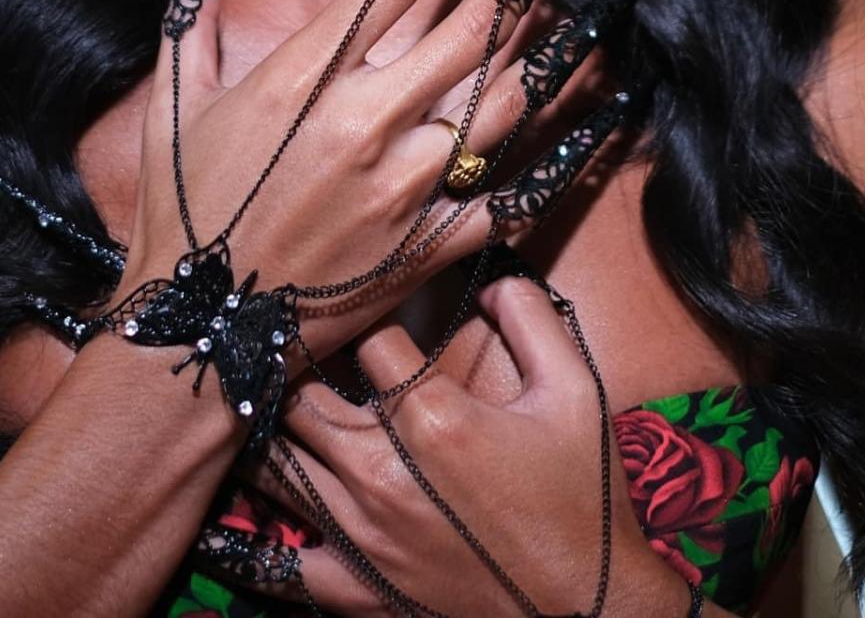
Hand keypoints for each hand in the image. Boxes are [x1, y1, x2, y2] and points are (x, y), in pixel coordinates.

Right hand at [122, 0, 552, 352]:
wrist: (197, 335)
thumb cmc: (183, 216)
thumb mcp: (174, 109)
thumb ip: (190, 31)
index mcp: (303, 77)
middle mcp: (364, 122)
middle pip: (464, 27)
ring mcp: (404, 187)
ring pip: (500, 102)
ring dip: (542, 50)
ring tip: (571, 10)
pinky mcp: (427, 246)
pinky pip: (510, 198)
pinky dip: (559, 161)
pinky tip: (600, 123)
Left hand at [224, 279, 687, 617]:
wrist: (589, 608)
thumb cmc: (582, 497)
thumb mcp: (575, 390)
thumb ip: (531, 316)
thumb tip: (490, 279)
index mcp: (431, 418)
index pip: (368, 339)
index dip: (372, 317)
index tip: (375, 312)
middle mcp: (382, 473)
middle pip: (300, 398)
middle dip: (301, 368)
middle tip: (305, 351)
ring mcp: (363, 536)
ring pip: (277, 468)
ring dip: (276, 435)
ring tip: (275, 410)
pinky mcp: (359, 590)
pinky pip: (289, 562)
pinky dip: (278, 534)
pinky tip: (286, 506)